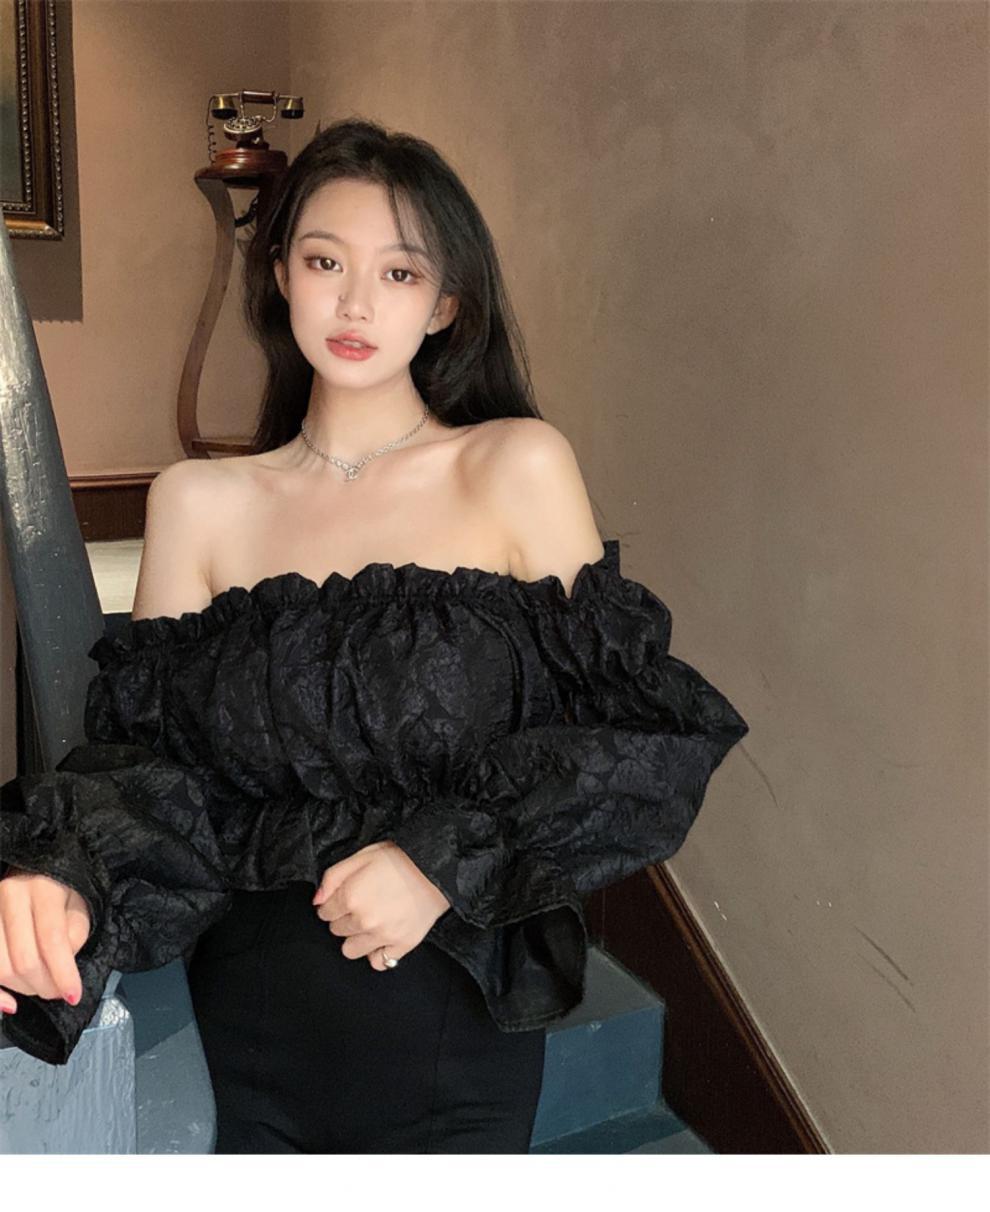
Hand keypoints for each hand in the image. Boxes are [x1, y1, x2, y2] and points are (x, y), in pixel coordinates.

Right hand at [0, 869, 91, 1013]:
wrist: (33, 869)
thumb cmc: (61, 890)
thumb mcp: (79, 905)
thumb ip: (75, 935)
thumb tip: (61, 969)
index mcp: (42, 888)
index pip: (51, 939)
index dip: (63, 973)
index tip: (74, 996)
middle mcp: (10, 895)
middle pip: (23, 959)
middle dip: (44, 985)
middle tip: (58, 992)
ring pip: (0, 967)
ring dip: (23, 988)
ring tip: (41, 987)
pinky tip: (10, 1003)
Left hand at [312, 841, 450, 970]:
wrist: (437, 868)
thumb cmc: (399, 858)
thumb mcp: (362, 855)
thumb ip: (333, 877)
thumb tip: (317, 901)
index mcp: (350, 896)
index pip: (324, 913)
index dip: (332, 904)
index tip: (344, 898)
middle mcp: (363, 920)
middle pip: (336, 931)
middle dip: (344, 919)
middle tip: (361, 905)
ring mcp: (383, 936)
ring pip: (350, 950)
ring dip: (356, 938)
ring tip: (370, 923)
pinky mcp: (402, 945)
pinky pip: (379, 962)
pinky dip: (377, 953)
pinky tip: (382, 938)